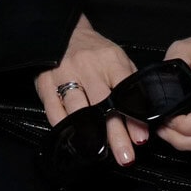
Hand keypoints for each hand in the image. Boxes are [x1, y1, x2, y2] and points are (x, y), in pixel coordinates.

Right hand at [36, 19, 142, 164]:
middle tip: (125, 157)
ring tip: (101, 154)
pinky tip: (74, 140)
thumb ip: (129, 82)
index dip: (133, 117)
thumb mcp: (117, 58)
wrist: (63, 33)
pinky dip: (64, 126)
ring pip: (79, 110)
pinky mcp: (46, 84)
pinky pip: (54, 110)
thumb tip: (144, 112)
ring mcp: (65, 76)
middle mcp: (88, 68)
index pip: (125, 93)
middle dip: (115, 134)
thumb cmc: (94, 51)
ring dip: (91, 135)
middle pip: (103, 106)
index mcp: (110, 61)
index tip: (141, 138)